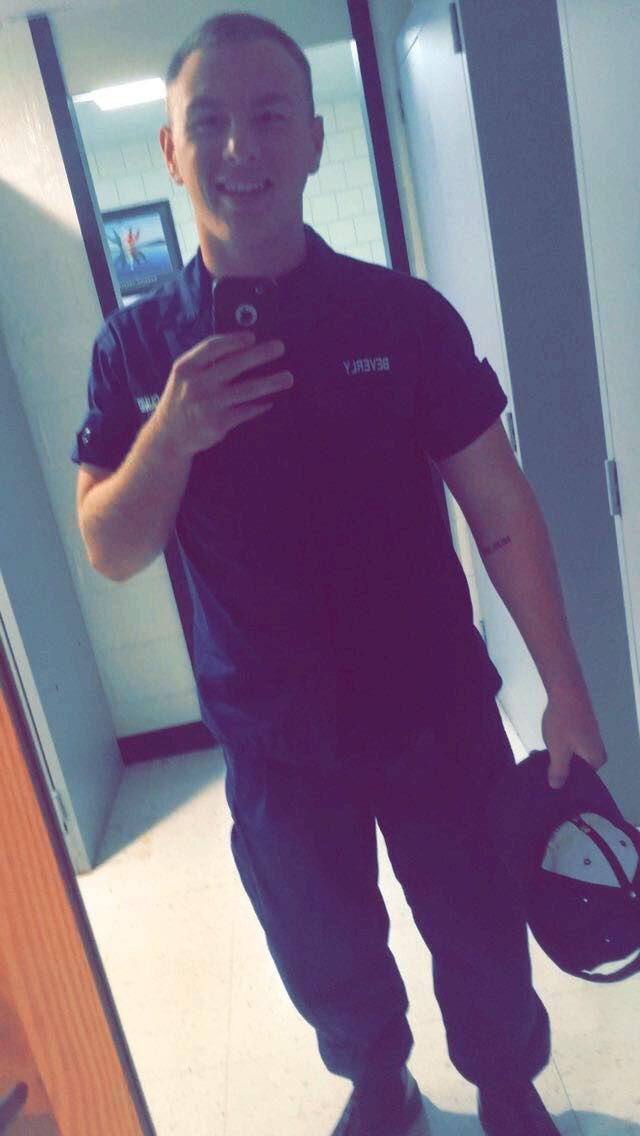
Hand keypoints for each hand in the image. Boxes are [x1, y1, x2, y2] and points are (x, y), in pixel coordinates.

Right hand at [155, 330, 293, 456]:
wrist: (169, 436)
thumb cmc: (182, 399)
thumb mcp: (184, 376)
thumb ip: (205, 360)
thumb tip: (241, 345)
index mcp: (186, 368)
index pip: (213, 347)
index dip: (235, 340)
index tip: (253, 336)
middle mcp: (196, 385)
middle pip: (235, 365)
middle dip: (260, 354)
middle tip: (279, 347)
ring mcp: (208, 405)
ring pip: (247, 390)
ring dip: (271, 382)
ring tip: (287, 378)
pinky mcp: (218, 424)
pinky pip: (246, 411)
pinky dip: (259, 406)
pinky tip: (269, 401)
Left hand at [541, 686, 607, 788]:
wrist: (565, 689)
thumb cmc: (564, 721)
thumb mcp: (558, 751)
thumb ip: (558, 771)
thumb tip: (556, 786)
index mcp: (596, 760)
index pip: (580, 780)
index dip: (563, 781)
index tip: (546, 781)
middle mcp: (596, 752)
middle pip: (575, 768)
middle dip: (556, 768)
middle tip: (539, 769)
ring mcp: (589, 740)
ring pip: (569, 756)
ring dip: (554, 757)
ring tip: (537, 756)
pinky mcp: (581, 731)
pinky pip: (569, 746)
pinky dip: (556, 747)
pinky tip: (542, 747)